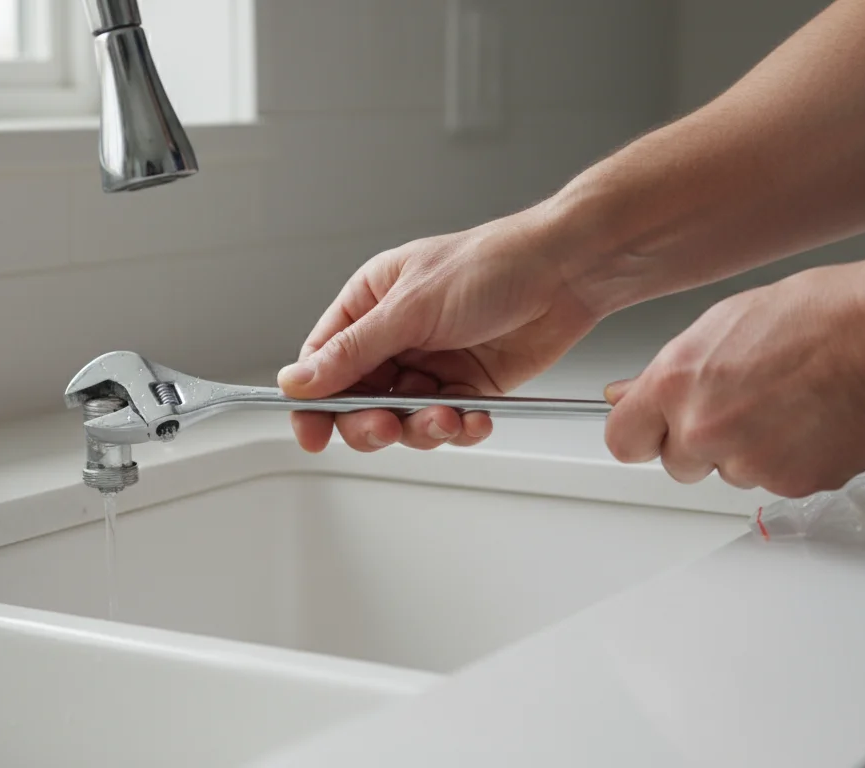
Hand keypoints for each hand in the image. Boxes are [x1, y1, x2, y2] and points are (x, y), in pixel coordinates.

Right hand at [278, 205, 602, 452]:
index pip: (322, 362)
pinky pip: (447, 422)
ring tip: (448, 416)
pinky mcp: (467, 385)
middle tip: (388, 426)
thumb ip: (352, 352)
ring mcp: (431, 363)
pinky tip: (474, 417)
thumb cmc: (492, 265)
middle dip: (372, 421)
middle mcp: (395, 336)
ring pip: (403, 419)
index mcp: (369, 304)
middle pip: (359, 400)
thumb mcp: (410, 308)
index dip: (313, 402)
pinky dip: (459, 427)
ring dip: (423, 427)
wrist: (565, 273)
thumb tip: (298, 381)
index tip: (313, 434)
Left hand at [602, 261, 864, 497]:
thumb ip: (667, 371)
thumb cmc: (816, 316)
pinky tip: (810, 421)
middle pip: (676, 463)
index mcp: (675, 383)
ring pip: (729, 473)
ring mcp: (747, 462)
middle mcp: (703, 428)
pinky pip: (775, 484)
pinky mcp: (791, 484)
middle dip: (700, 443)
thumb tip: (626, 393)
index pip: (623, 439)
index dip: (642, 434)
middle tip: (742, 405)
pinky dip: (790, 461)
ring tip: (786, 403)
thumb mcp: (719, 324)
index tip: (652, 432)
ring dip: (748, 451)